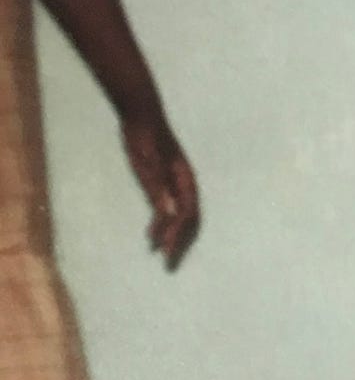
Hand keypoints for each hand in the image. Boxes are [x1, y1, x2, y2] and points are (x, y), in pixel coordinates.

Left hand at [121, 113, 199, 269]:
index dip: (179, 236)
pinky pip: (167, 211)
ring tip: (160, 254)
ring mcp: (175, 185)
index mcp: (185, 182)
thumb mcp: (148, 163)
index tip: (167, 252)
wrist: (140, 116)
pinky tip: (151, 235)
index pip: (188, 216)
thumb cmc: (145, 138)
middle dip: (180, 243)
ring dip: (171, 237)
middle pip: (189, 221)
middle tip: (168, 264)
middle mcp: (185, 186)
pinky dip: (161, 226)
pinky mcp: (163, 184)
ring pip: (180, 218)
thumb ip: (158, 188)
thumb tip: (168, 215)